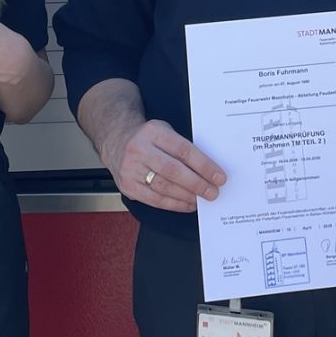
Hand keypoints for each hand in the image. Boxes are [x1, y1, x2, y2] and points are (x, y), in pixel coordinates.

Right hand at [98, 118, 224, 211]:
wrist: (116, 140)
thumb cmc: (148, 138)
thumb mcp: (165, 131)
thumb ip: (182, 147)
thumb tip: (210, 170)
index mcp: (153, 132)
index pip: (183, 150)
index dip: (204, 165)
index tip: (219, 176)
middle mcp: (139, 149)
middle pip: (174, 171)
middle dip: (197, 184)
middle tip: (213, 192)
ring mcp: (130, 169)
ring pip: (164, 187)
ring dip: (187, 196)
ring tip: (202, 199)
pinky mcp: (127, 186)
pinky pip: (155, 200)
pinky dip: (174, 204)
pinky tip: (187, 204)